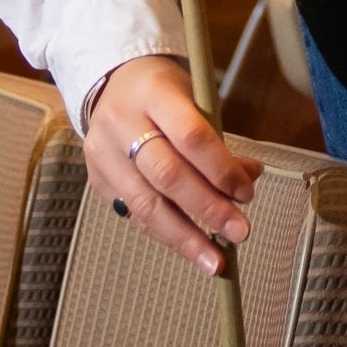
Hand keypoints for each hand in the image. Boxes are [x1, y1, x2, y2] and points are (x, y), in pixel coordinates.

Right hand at [85, 55, 259, 276]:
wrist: (110, 85)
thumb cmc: (164, 92)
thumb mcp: (194, 97)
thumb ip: (218, 138)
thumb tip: (249, 178)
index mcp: (152, 93)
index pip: (190, 136)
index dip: (220, 169)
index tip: (246, 193)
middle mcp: (121, 124)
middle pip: (166, 175)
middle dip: (206, 209)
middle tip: (240, 232)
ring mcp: (103, 154)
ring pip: (144, 204)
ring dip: (184, 238)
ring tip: (213, 261)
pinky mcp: (97, 180)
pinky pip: (134, 214)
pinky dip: (165, 233)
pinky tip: (189, 248)